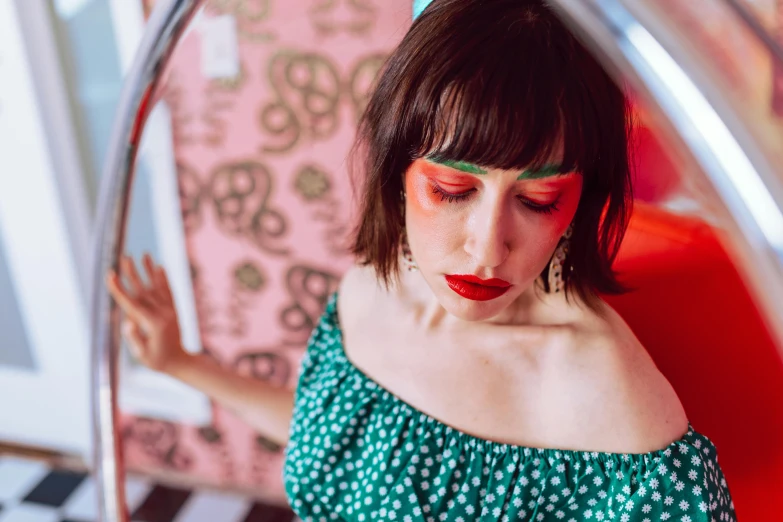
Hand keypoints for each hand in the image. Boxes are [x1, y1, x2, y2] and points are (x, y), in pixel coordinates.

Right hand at [105, 253, 189, 374]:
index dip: (120, 289)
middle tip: (124, 257)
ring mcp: (170, 310)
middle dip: (133, 273)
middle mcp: (162, 314)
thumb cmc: (157, 361)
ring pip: (157, 287)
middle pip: (144, 290)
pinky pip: (168, 291)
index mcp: (152, 324)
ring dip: (149, 270)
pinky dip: (164, 278)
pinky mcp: (174, 309)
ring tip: (143, 254)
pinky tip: (159, 267)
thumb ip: (134, 338)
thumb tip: (127, 322)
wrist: (180, 362)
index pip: (132, 303)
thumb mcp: (142, 355)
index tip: (110, 275)